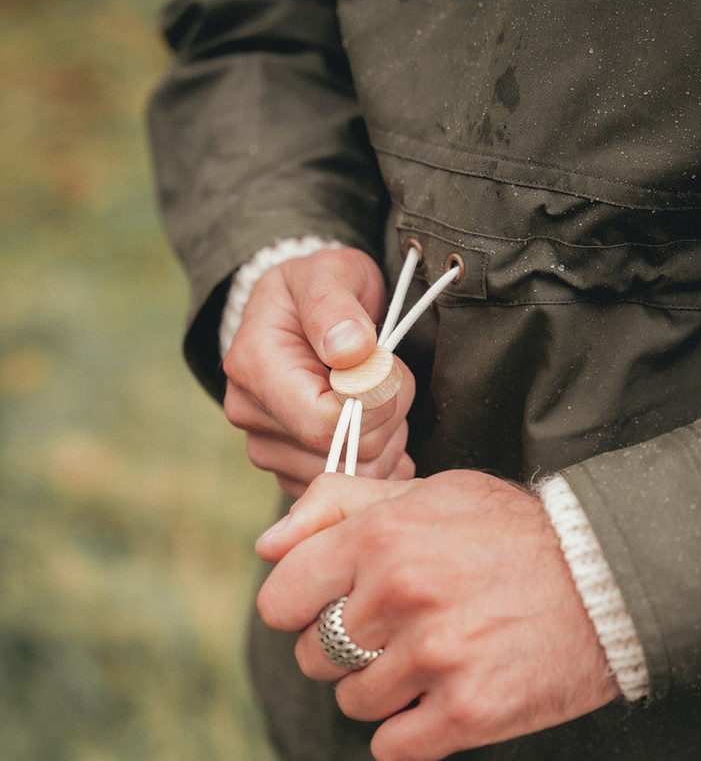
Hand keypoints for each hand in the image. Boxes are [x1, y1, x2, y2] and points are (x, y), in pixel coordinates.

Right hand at [223, 247, 415, 496]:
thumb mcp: (330, 273)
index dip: (375, 404)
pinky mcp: (287, 471)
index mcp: (252, 366)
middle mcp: (249, 414)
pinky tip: (376, 426)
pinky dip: (375, 461)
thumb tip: (348, 348)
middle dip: (386, 419)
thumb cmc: (321, 288)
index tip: (389, 369)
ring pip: (350, 476)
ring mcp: (265, 448)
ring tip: (381, 397)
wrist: (303, 312)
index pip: (324, 422)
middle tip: (391, 377)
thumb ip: (335, 306)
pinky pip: (346, 488)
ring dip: (385, 439)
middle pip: (340, 455)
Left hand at [255, 471, 618, 760]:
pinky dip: (411, 732)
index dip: (298, 610)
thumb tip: (265, 547)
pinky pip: (392, 747)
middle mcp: (399, 594)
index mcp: (380, 537)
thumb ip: (336, 504)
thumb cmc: (512, 532)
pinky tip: (445, 700)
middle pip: (313, 656)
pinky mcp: (468, 711)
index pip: (279, 600)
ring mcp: (434, 657)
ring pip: (354, 703)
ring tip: (436, 658)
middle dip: (346, 649)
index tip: (331, 610)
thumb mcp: (428, 493)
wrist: (611, 577)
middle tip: (399, 631)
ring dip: (385, 690)